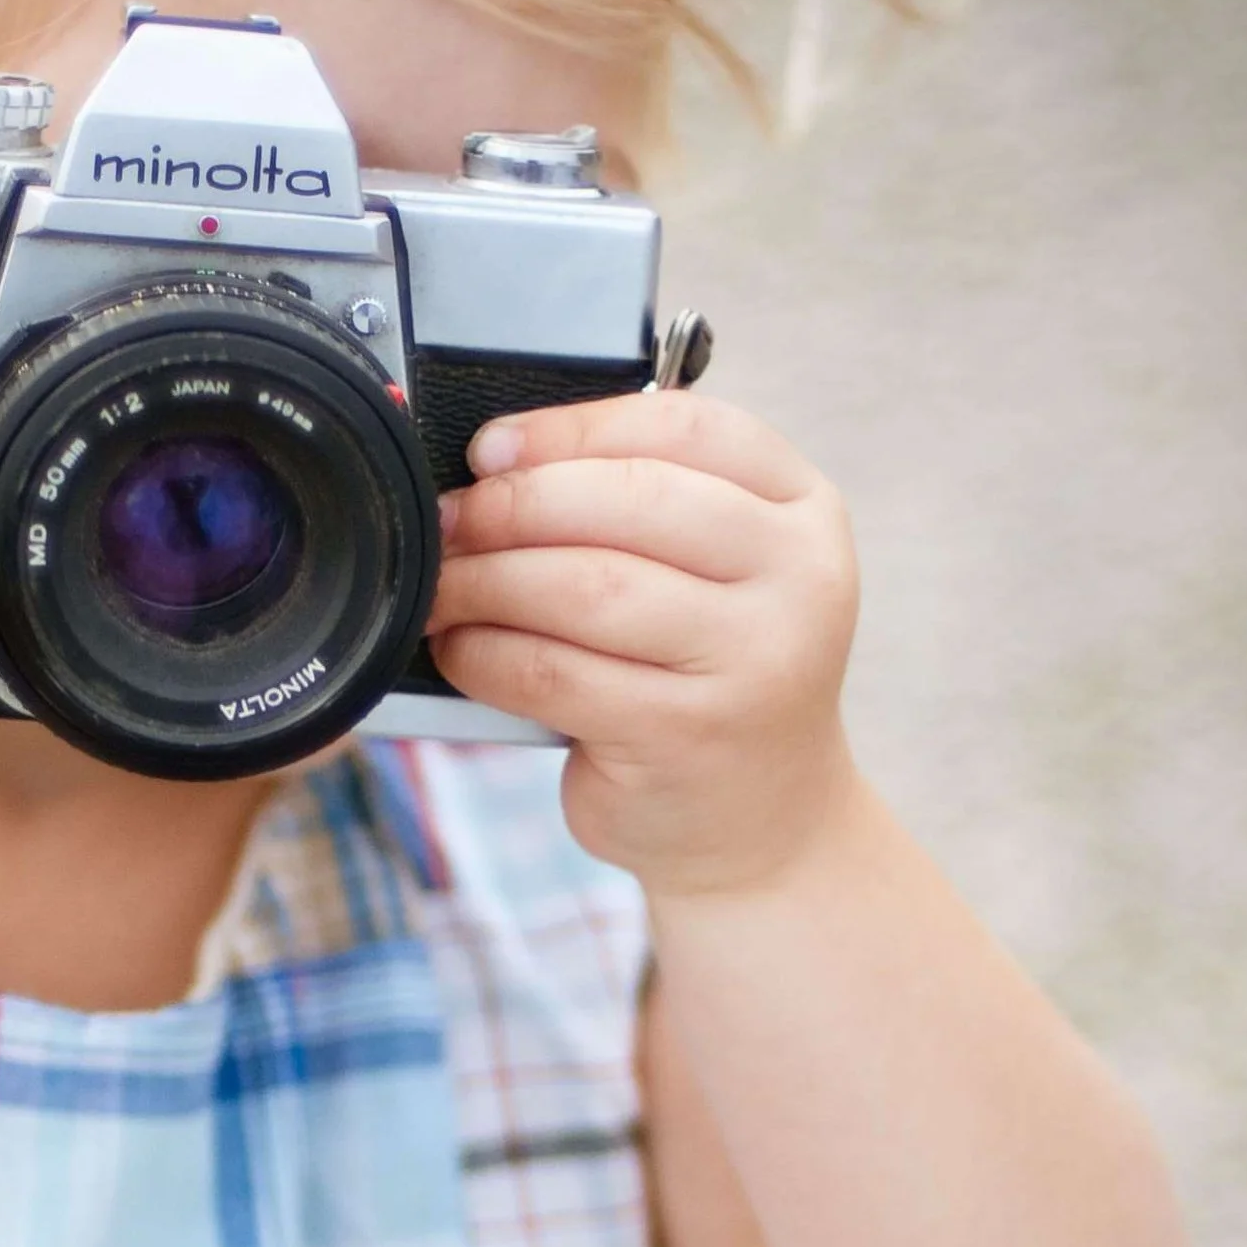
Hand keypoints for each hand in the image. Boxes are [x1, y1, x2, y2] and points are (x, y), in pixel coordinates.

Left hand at [428, 388, 861, 899]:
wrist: (763, 818)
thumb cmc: (711, 674)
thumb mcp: (717, 572)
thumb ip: (644, 504)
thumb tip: (495, 464)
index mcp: (805, 512)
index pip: (684, 429)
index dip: (571, 429)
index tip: (490, 448)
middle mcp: (798, 580)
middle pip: (628, 501)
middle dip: (514, 504)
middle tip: (450, 521)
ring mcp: (751, 663)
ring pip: (585, 587)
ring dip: (486, 580)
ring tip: (441, 586)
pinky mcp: (685, 736)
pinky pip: (554, 673)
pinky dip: (486, 654)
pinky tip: (461, 648)